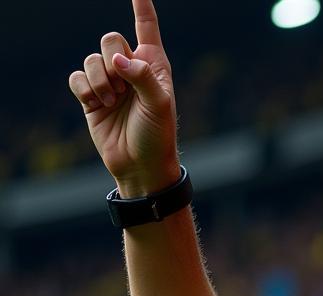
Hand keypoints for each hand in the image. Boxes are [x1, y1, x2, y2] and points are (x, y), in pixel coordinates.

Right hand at [68, 0, 179, 196]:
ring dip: (100, 81)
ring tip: (113, 103)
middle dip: (113, 60)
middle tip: (123, 88)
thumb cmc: (158, 136)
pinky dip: (85, 90)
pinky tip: (98, 105)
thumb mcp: (159, 105)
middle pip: (110, 38)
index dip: (141, 6)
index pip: (146, 26)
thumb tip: (118, 60)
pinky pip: (77, 77)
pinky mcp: (91, 96)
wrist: (141, 166)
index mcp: (154, 64)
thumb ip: (143, 77)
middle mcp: (131, 68)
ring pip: (91, 59)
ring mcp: (110, 81)